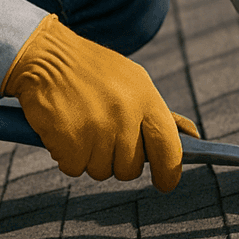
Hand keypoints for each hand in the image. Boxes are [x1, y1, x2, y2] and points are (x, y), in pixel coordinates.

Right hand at [3, 15, 196, 190]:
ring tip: (80, 126)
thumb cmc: (91, 71)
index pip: (169, 147)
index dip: (169, 171)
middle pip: (131, 168)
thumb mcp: (133, 81)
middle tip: (101, 135)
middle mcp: (125, 113)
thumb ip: (161, 114)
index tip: (165, 182)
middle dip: (116, 160)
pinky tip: (64, 130)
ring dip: (88, 157)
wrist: (44, 55)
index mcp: (145, 97)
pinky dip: (66, 156)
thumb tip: (193, 138)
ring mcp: (97, 128)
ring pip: (101, 171)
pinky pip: (74, 169)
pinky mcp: (69, 140)